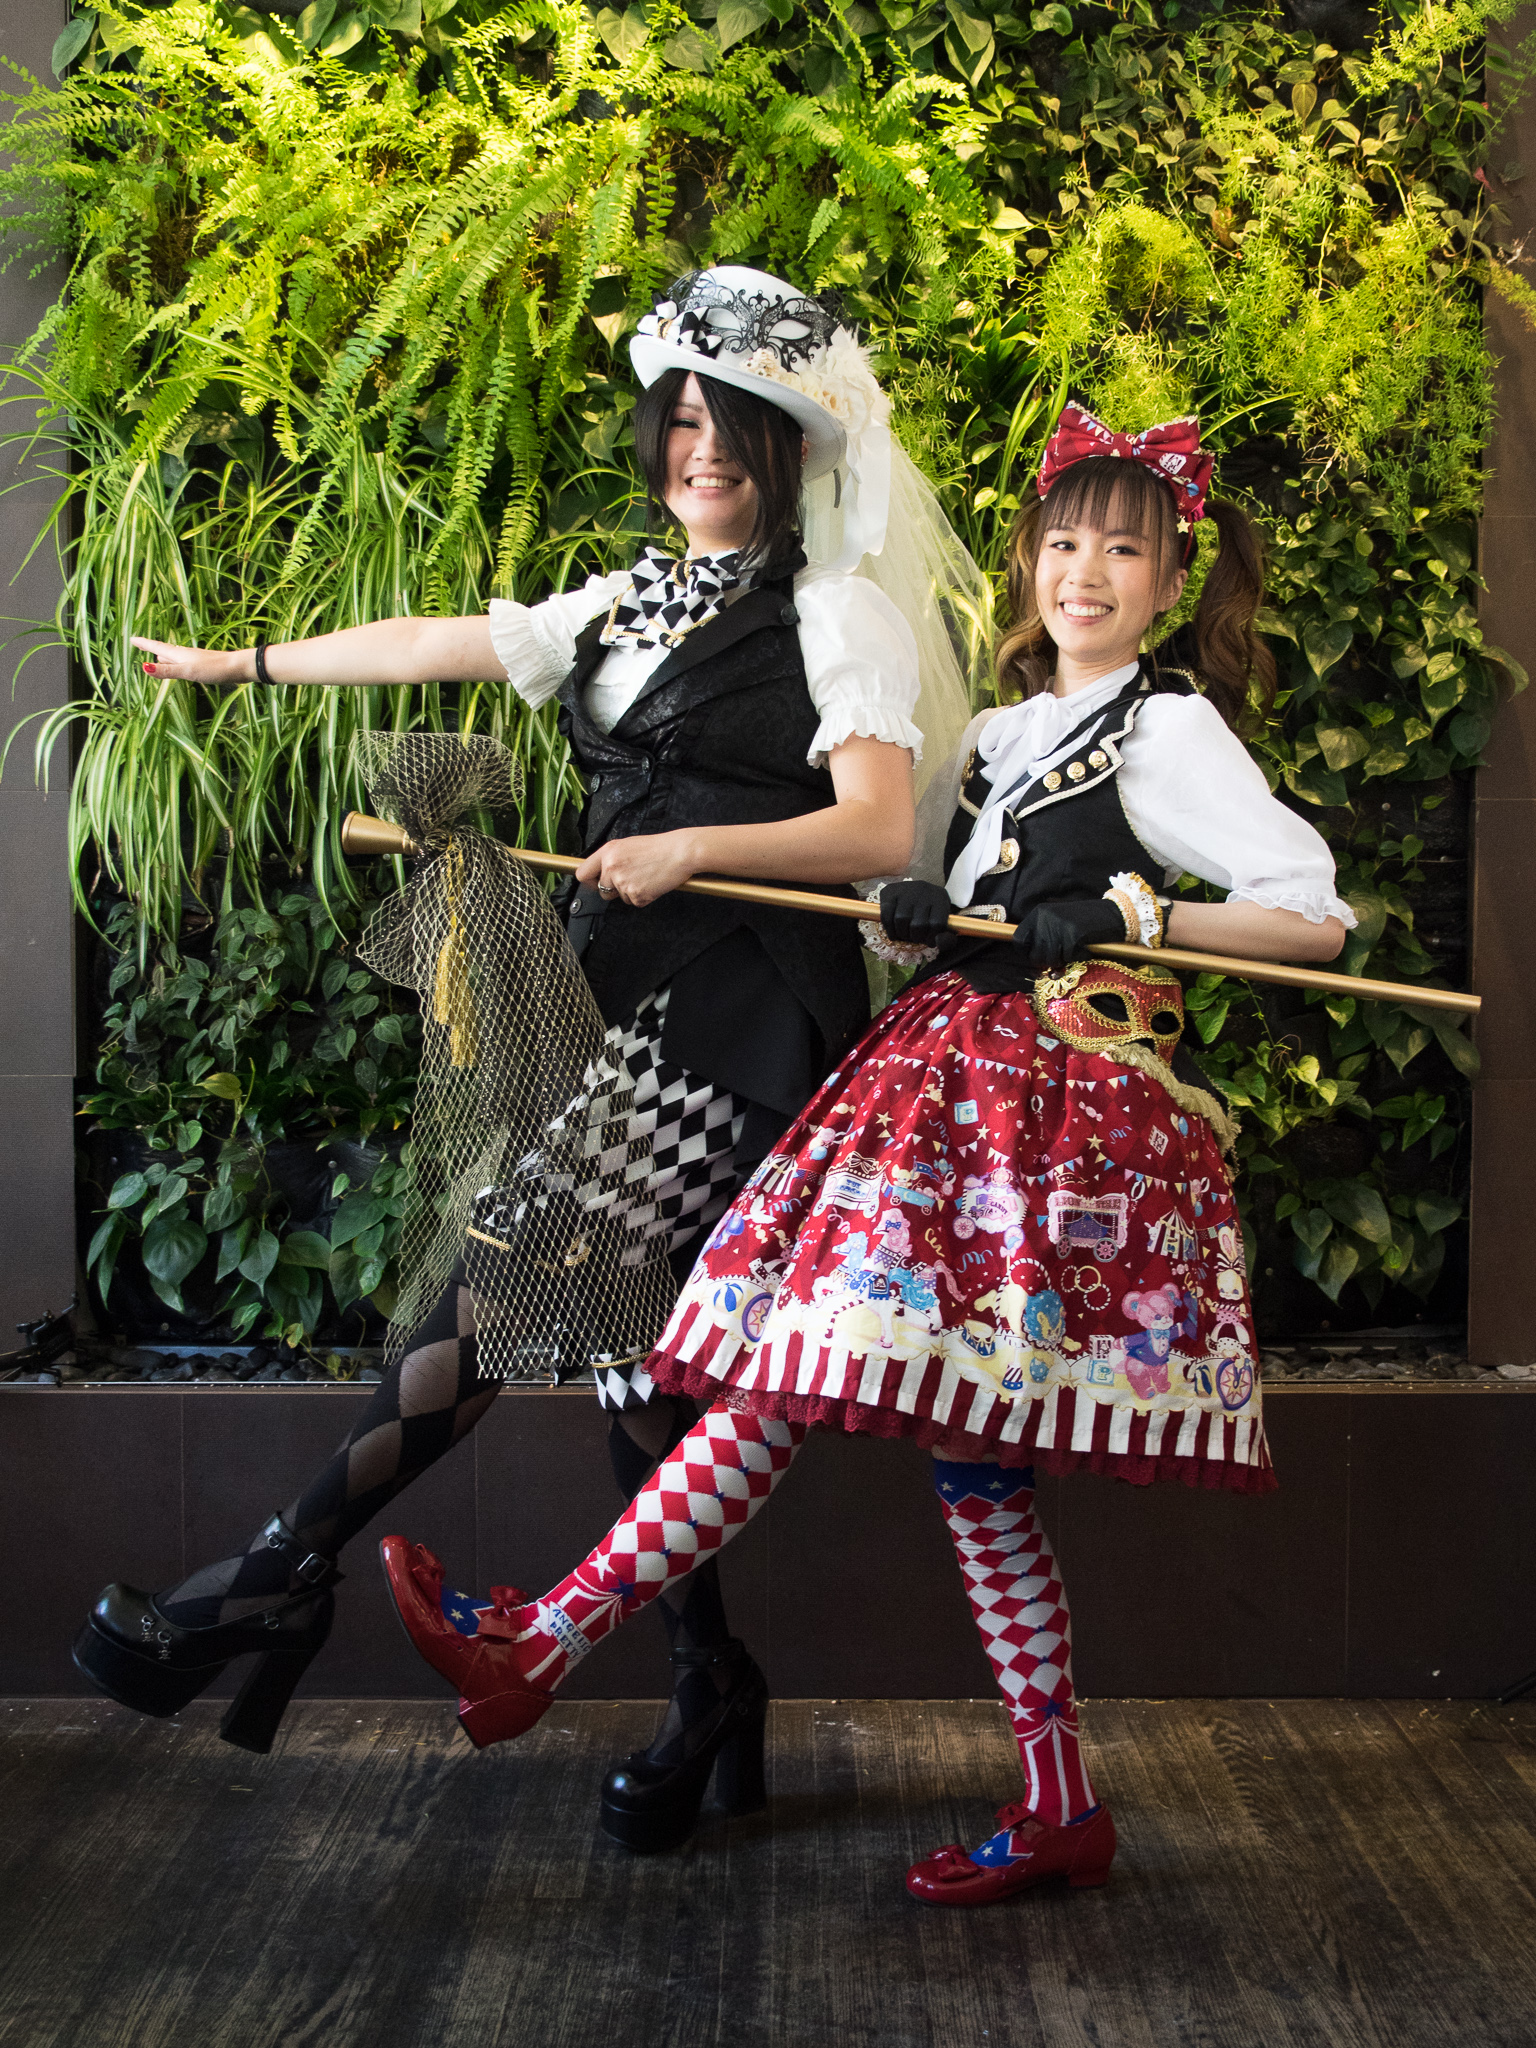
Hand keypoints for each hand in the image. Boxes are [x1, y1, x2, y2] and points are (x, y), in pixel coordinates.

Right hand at [132, 637, 251, 687]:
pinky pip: (183, 662)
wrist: (237, 667)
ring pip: (173, 656)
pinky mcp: (203, 665)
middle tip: (139, 644)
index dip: (143, 644)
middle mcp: (184, 654)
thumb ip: (167, 671)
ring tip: (154, 656)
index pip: (156, 647)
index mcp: (178, 654)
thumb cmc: (213, 668)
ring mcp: (194, 659)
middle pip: (163, 650)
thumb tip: (144, 668)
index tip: (131, 639)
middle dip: (150, 648)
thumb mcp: (187, 671)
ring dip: (162, 655)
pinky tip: (179, 666)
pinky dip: (175, 663)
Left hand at [575, 830, 700, 907]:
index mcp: (608, 852)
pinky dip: (644, 896)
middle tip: (631, 879)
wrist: (679, 853)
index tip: (595, 883)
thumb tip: (602, 871)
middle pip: (602, 891)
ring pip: (620, 898)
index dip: (589, 881)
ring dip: (631, 892)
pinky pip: (635, 902)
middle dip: (614, 890)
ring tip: (646, 876)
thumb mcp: (628, 845)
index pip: (583, 873)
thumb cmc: (658, 848)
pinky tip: (652, 883)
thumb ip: (611, 858)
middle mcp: (611, 868)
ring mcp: (623, 883)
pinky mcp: (636, 895)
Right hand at [879, 879, 951, 944]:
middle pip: (918, 924)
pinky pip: (886, 915)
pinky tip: (894, 934)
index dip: (932, 938)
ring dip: (902, 934)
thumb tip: (938, 942)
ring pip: (901, 920)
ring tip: (905, 935)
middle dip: (915, 938)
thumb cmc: (930, 912)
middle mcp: (924, 889)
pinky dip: (889, 929)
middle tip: (915, 938)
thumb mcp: (943, 923)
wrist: (914, 891)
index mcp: (940, 896)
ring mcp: (905, 889)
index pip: (938, 924)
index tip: (928, 942)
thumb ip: (947, 939)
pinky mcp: (889, 891)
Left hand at [1009, 897, 1126, 972]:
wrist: (1114, 913)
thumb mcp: (1058, 919)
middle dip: (1048, 961)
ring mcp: (1060, 927)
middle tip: (1062, 956)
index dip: (1028, 952)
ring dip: (1064, 961)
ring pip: (1052, 960)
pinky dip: (1079, 957)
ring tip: (1075, 949)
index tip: (1039, 956)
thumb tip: (1031, 959)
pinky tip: (1086, 947)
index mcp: (1039, 913)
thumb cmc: (1085, 920)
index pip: (1019, 939)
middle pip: (1035, 955)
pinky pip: (1070, 958)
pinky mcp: (1074, 936)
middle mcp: (1046, 918)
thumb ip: (1043, 934)